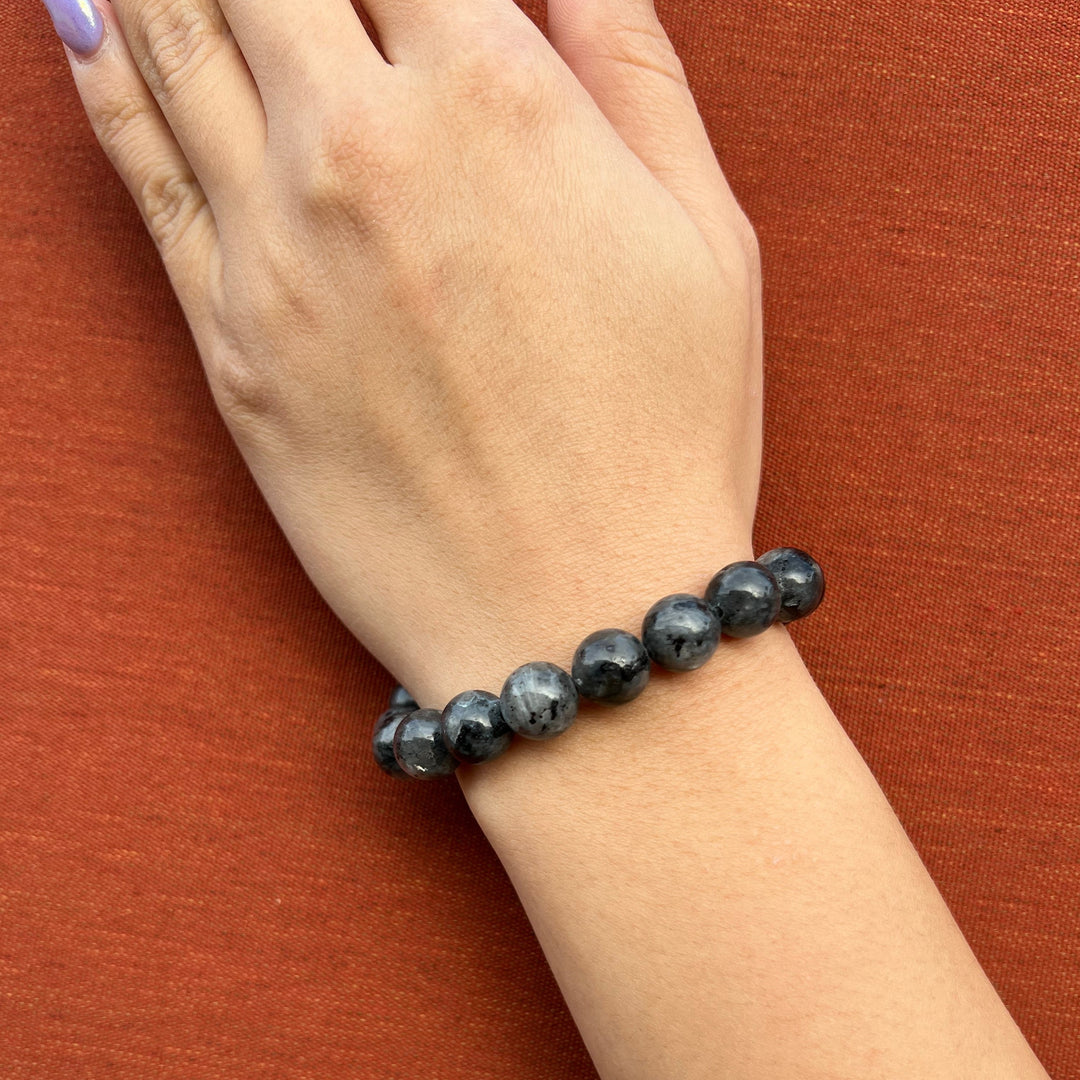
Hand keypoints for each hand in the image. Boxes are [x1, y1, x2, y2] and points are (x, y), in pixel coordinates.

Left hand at [59, 0, 761, 704]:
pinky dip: (100, 74)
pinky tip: (82, 19)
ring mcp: (277, 247)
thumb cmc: (664, 436)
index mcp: (499, 99)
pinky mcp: (228, 343)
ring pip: (170, 35)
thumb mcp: (707, 235)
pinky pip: (138, 171)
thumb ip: (632, 67)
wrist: (576, 616)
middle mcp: (366, 150)